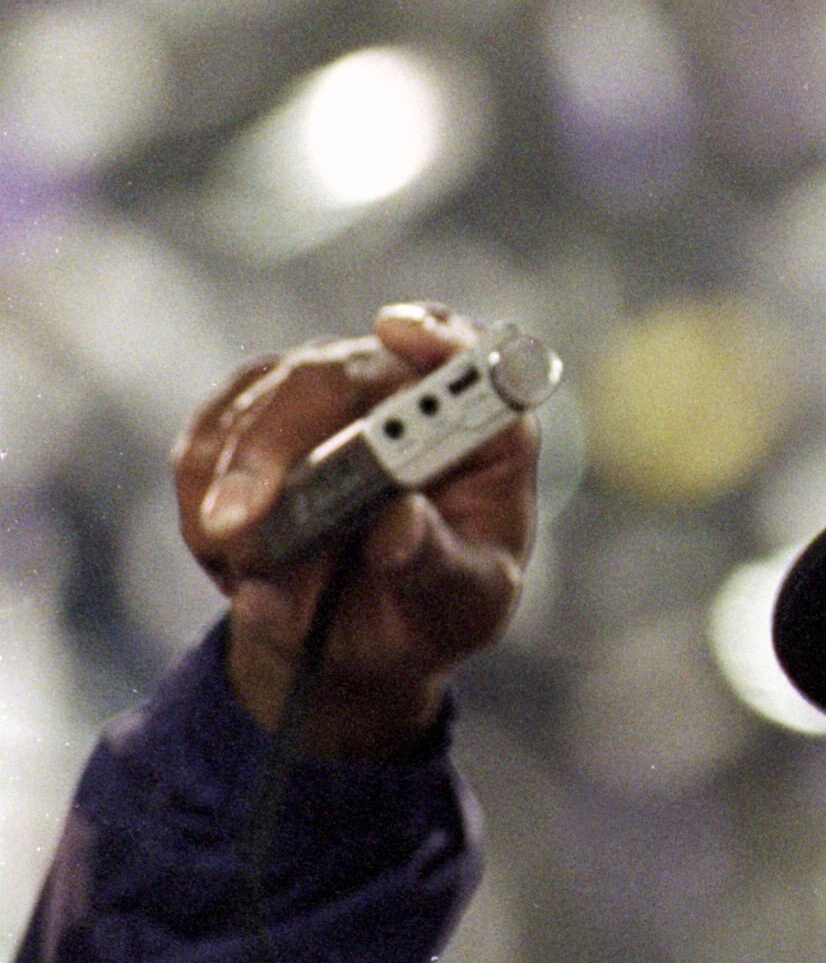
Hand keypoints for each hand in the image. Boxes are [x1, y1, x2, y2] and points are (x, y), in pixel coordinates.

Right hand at [173, 305, 534, 760]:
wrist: (367, 630)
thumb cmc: (435, 601)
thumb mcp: (461, 602)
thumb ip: (436, 564)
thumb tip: (398, 526)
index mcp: (483, 426)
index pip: (470, 355)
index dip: (434, 337)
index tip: (395, 332)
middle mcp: (404, 385)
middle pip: (331, 377)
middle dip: (273, 447)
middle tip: (235, 524)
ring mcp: (325, 387)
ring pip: (253, 409)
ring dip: (235, 500)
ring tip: (259, 577)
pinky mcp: (255, 409)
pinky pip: (206, 442)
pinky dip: (204, 508)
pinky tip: (237, 558)